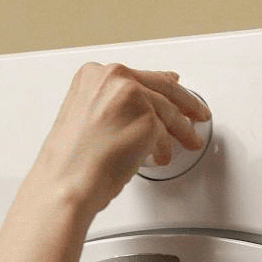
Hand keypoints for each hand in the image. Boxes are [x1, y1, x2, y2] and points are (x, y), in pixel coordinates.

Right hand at [29, 64, 208, 215]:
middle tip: (196, 113)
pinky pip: (167, 133)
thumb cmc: (68, 166)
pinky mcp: (148, 119)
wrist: (66, 186)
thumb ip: (108, 107)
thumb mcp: (82, 119)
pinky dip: (166, 148)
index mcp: (93, 75)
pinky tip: (163, 156)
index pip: (137, 76)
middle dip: (184, 102)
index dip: (160, 84)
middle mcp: (113, 78)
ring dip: (181, 130)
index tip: (173, 88)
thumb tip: (134, 113)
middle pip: (161, 87)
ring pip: (168, 111)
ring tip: (188, 141)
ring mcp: (132, 96)